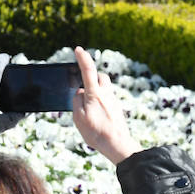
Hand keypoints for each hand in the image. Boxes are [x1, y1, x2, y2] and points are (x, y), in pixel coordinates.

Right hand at [71, 46, 140, 163]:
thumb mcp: (79, 117)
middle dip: (92, 76)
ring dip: (96, 90)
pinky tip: (96, 115)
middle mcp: (106, 94)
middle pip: (100, 76)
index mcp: (95, 93)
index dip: (82, 58)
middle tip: (82, 84)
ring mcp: (113, 101)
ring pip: (104, 88)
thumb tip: (80, 93)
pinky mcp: (116, 109)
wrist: (118, 144)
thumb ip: (77, 101)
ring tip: (87, 105)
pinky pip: (107, 99)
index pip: (88, 70)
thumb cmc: (97, 132)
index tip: (78, 49)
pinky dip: (100, 101)